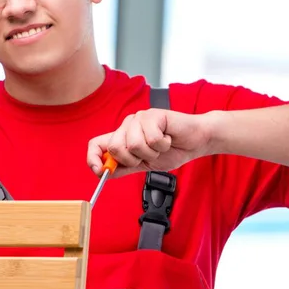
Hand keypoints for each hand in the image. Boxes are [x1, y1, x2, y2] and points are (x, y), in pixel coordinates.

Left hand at [87, 109, 213, 177]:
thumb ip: (123, 168)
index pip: (95, 144)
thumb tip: (104, 173)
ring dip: (152, 153)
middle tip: (149, 156)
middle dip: (133, 160)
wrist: (196, 141)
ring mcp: (139, 119)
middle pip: (114, 147)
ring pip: (134, 145)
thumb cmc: (172, 150)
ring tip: (161, 146)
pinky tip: (168, 139)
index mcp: (122, 138)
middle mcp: (127, 126)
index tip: (99, 171)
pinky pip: (151, 138)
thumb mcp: (143, 165)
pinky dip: (163, 145)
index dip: (92, 158)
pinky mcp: (153, 115)